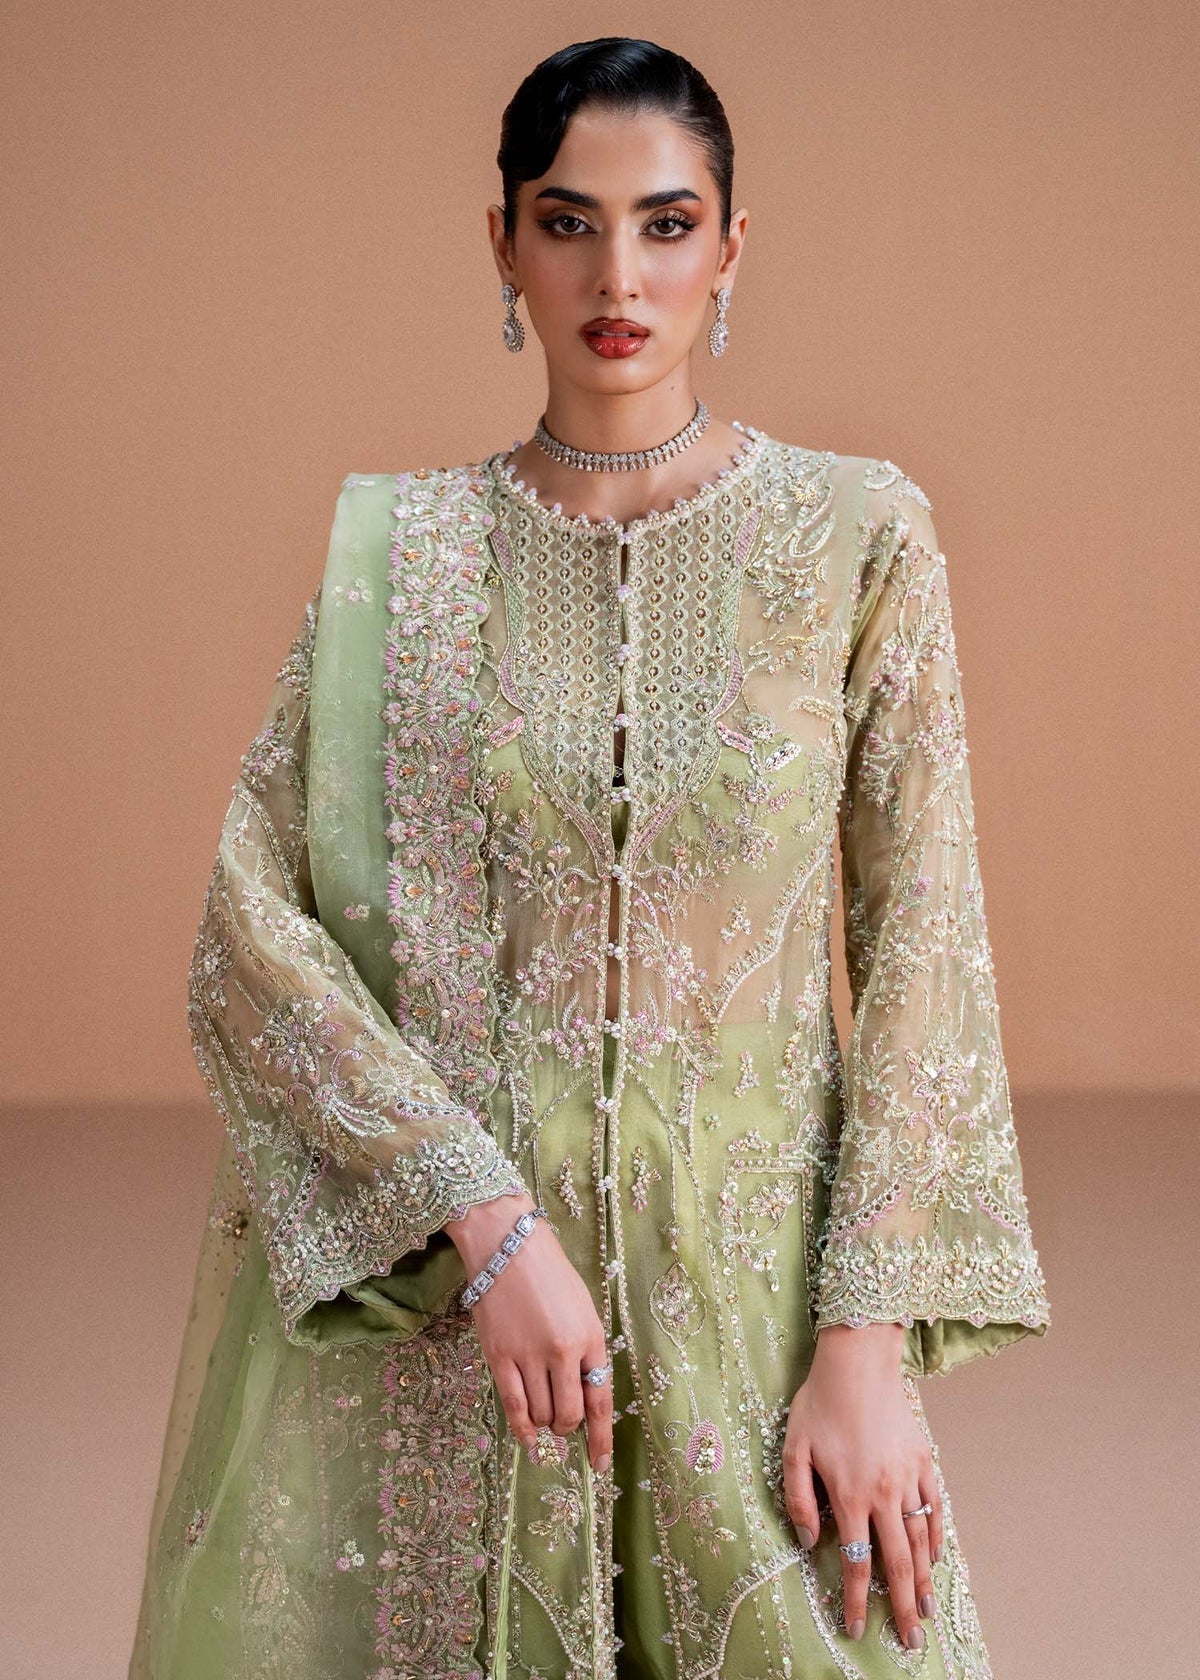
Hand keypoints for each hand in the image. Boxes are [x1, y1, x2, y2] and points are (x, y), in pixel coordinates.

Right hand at [443, 1193, 613, 1474]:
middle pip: (569, 1414)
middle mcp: (563, 1352)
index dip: (601, 1439)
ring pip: (541, 1414)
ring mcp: (530, 1356)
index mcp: (591, 1338)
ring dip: (544, 1424)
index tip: (600, 1464)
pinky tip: (527, 1440)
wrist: (508, 1246)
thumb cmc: (550, 1274)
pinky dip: (522, 1429)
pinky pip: (514, 1406)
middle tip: (564, 1425)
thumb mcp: (583, 1309)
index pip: (601, 1401)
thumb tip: (585, 1397)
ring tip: (543, 1416)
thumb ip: (587, 1351)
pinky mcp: (500, 1357)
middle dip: (568, 1428)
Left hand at [782, 1323, 943, 1650]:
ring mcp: (908, 1477)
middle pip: (898, 1564)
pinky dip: (937, 1536)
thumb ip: (799, 1499)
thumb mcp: (793, 1449)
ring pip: (920, 1540)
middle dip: (903, 1607)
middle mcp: (884, 1493)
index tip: (854, 1628)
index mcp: (850, 1495)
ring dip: (925, 1581)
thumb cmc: (820, 1403)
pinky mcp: (924, 1460)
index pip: (856, 1563)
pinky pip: (935, 1507)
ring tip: (928, 1612)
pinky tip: (936, 1557)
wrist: (857, 1362)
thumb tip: (810, 1541)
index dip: (855, 1601)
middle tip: (910, 1641)